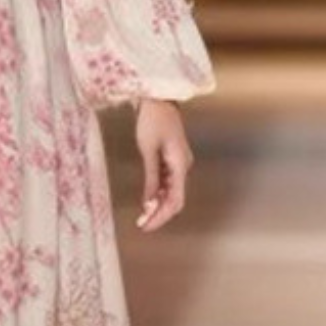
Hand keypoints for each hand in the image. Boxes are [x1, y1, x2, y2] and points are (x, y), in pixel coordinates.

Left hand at [134, 97, 193, 232]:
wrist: (159, 99)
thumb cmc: (152, 120)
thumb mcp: (148, 149)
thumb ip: (150, 178)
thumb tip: (148, 203)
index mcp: (180, 165)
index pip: (175, 201)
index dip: (161, 217)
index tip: (146, 226)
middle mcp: (183, 167)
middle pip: (175, 200)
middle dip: (159, 215)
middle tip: (142, 225)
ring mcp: (179, 164)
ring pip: (171, 193)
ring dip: (157, 206)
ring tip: (142, 217)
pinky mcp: (172, 160)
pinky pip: (167, 183)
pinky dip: (157, 194)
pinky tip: (147, 201)